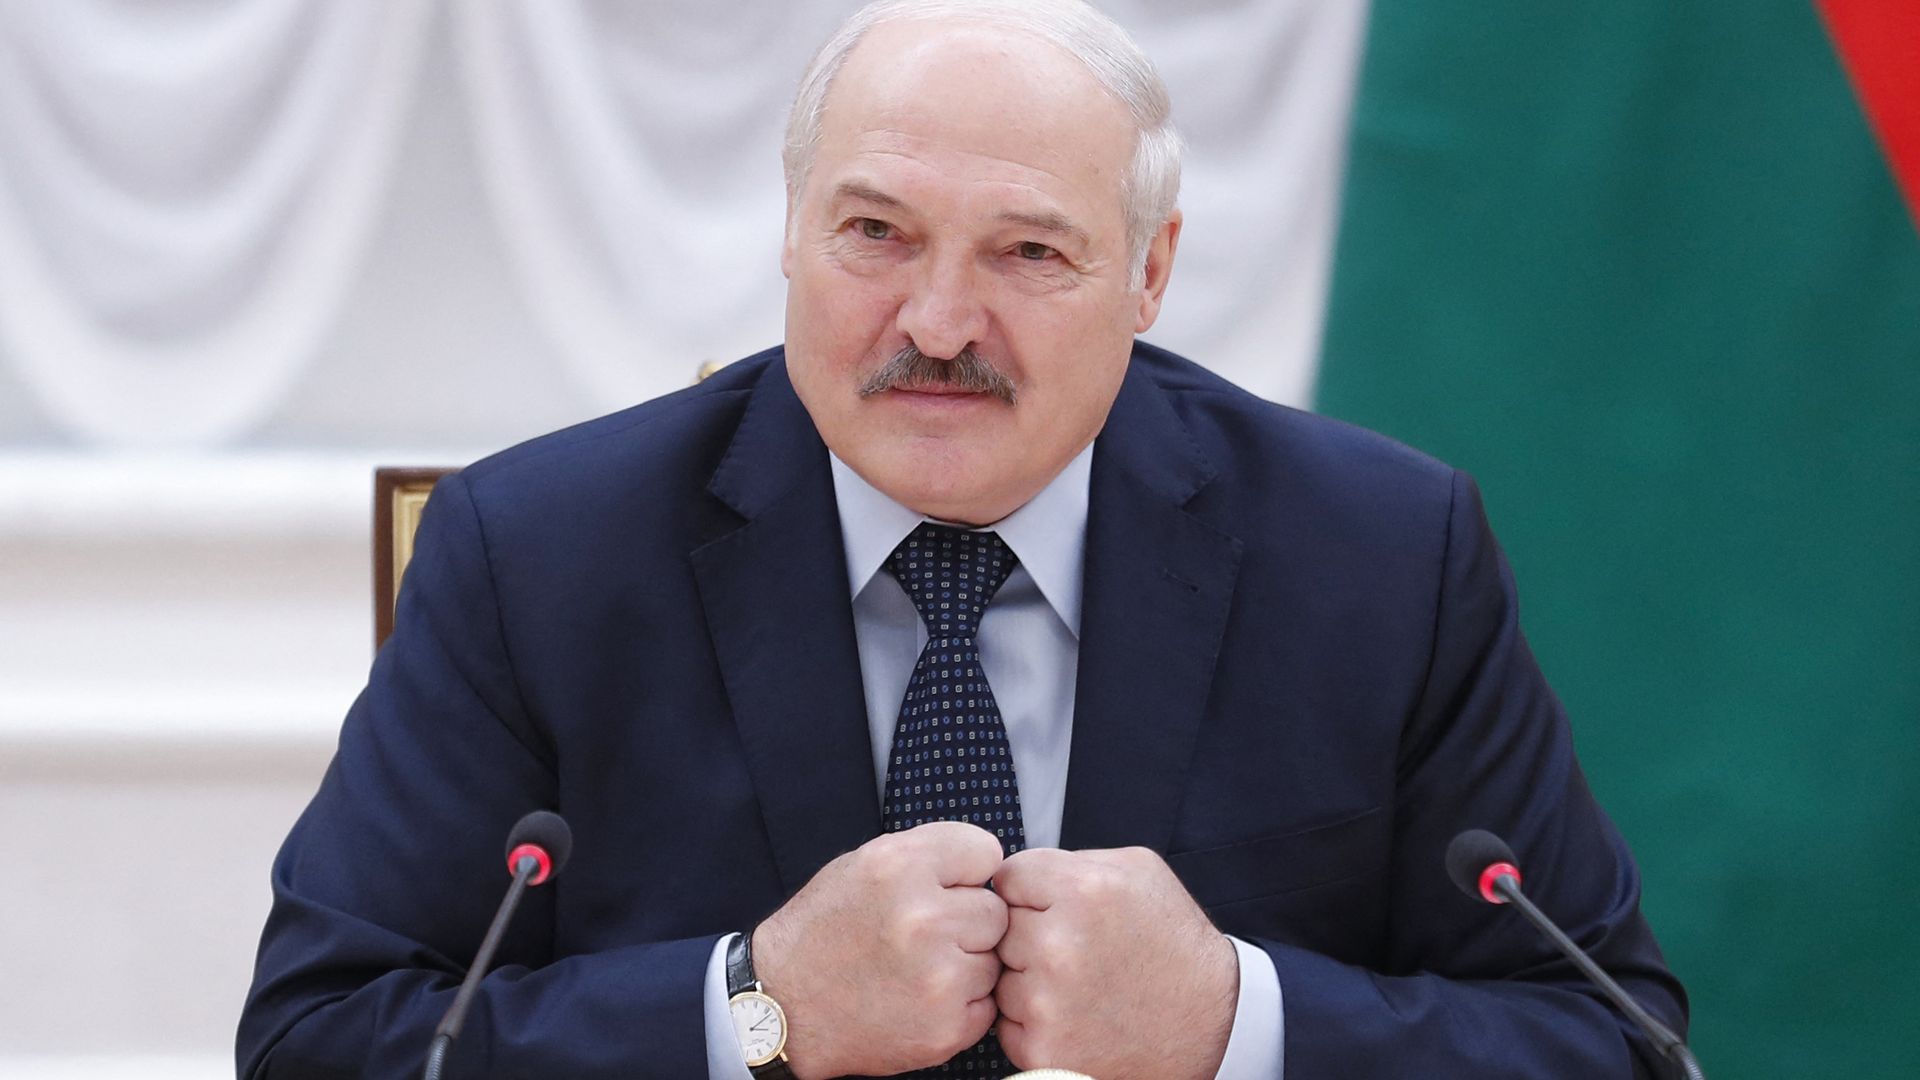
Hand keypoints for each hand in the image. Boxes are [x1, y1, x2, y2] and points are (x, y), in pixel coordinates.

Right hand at [751, 821, 1007, 1078]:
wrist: (783, 1007)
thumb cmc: (824, 931)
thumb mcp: (861, 865)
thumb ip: (926, 856)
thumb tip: (987, 865)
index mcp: (900, 866)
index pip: (985, 852)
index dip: (965, 872)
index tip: (945, 887)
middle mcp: (923, 918)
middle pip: (995, 910)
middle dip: (967, 921)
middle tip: (923, 936)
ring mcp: (938, 978)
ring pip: (994, 959)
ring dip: (966, 965)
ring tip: (917, 969)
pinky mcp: (946, 1028)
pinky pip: (987, 1004)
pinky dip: (962, 1005)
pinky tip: (920, 999)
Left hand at [991, 847, 1237, 1079]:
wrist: (1211, 1022)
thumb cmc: (1173, 943)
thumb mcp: (1138, 870)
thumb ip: (1073, 860)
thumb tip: (1019, 872)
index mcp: (1083, 890)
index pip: (1008, 877)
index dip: (1031, 891)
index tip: (1054, 906)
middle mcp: (1059, 945)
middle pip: (1000, 927)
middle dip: (1030, 934)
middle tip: (1077, 949)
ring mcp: (1048, 1002)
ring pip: (1001, 976)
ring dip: (1028, 979)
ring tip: (1081, 983)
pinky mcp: (1043, 1049)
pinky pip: (1007, 1023)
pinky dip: (1033, 1022)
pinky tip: (1076, 1015)